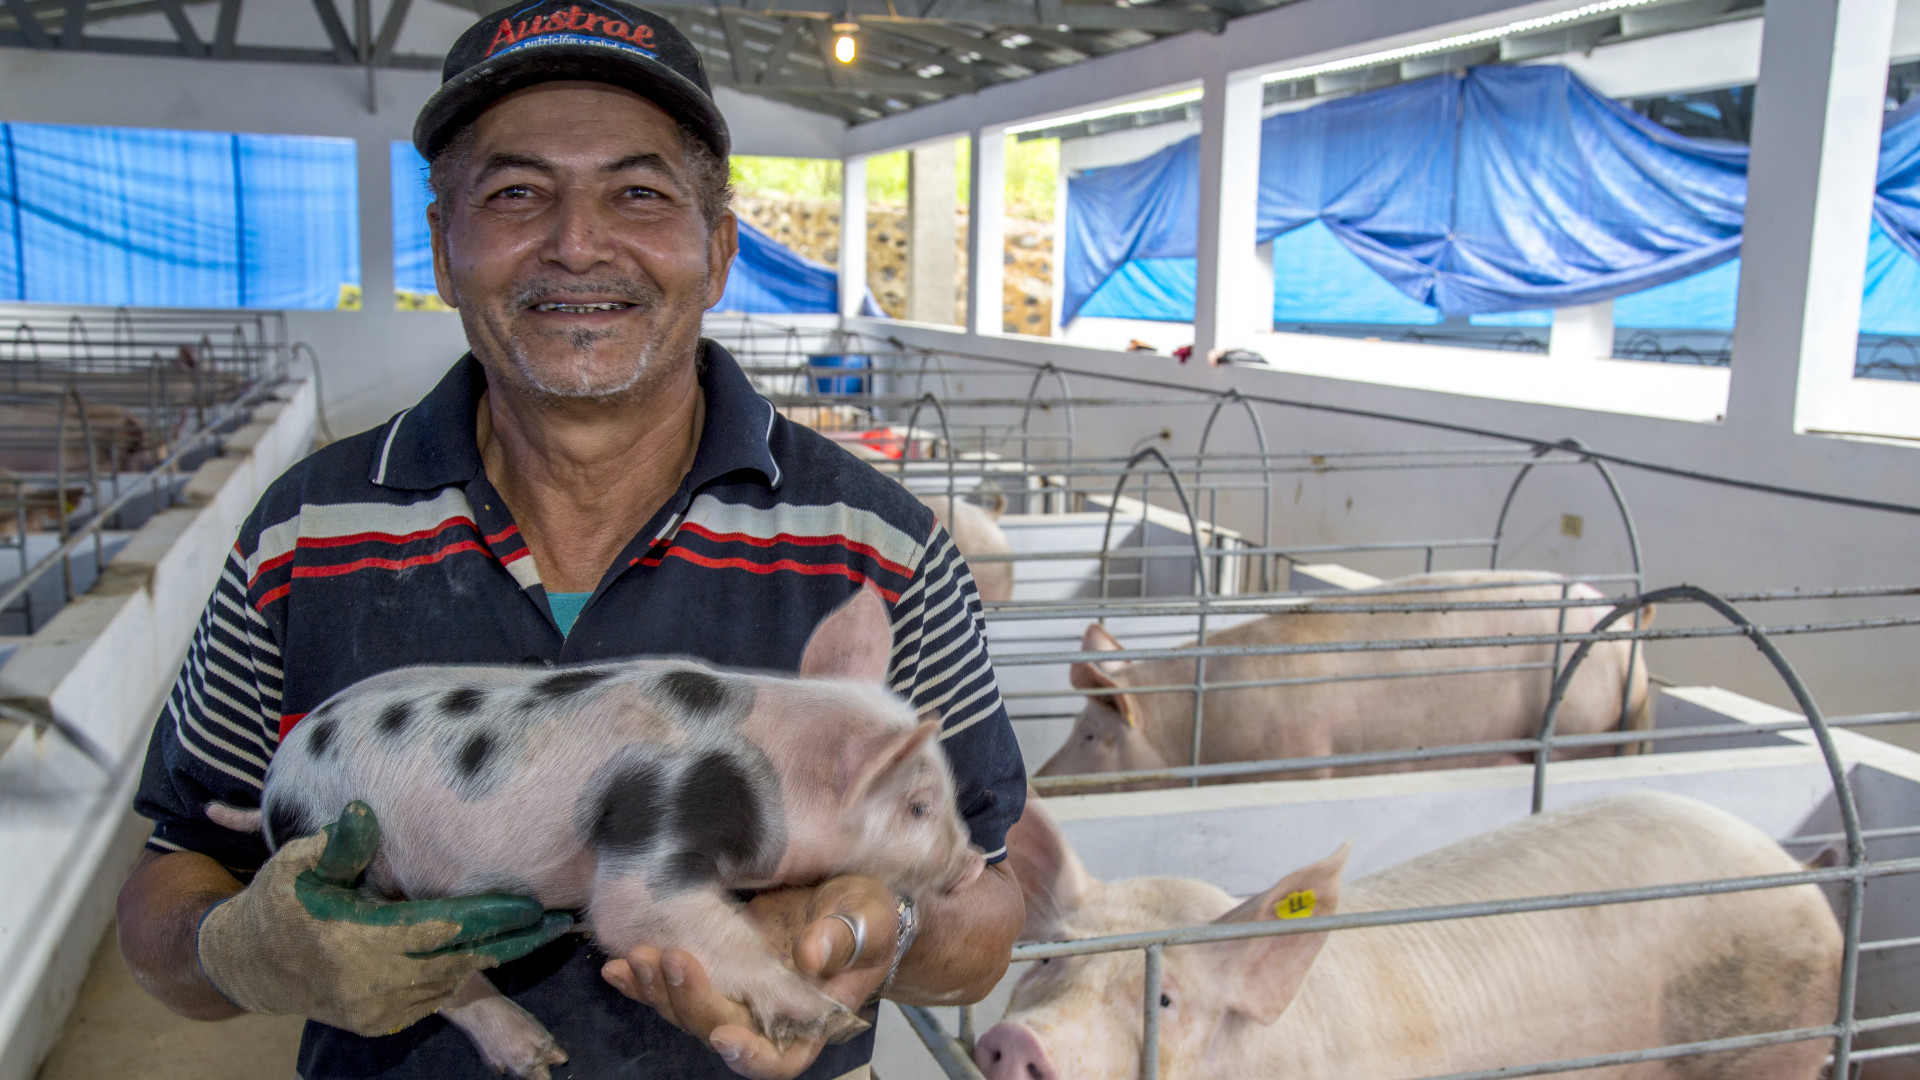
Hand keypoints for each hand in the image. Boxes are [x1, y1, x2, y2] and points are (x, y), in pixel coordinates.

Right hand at [196, 802, 571, 1035]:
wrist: (244, 965)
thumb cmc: (277, 902)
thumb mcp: (298, 864)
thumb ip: (338, 845)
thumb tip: (366, 815)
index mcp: (361, 942)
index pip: (444, 928)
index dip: (492, 917)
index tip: (533, 905)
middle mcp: (375, 983)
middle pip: (461, 959)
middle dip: (511, 942)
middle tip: (557, 923)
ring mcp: (378, 1009)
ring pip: (451, 980)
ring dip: (492, 958)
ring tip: (533, 934)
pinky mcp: (378, 1021)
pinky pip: (432, 995)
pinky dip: (460, 973)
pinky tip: (488, 951)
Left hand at [601, 875, 898, 1079]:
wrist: (846, 899)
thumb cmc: (867, 916)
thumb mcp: (868, 921)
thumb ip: (844, 940)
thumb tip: (809, 956)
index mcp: (809, 1023)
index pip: (778, 1061)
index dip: (749, 1056)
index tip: (725, 1035)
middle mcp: (764, 1020)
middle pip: (719, 1031)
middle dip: (690, 1002)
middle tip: (672, 958)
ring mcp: (734, 998)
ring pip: (687, 1013)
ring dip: (658, 990)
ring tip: (638, 958)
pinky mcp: (713, 972)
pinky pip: (672, 986)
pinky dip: (642, 980)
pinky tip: (617, 965)